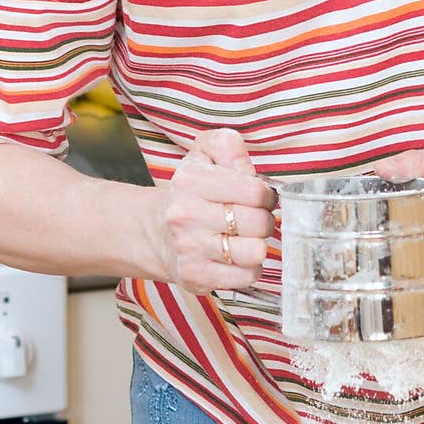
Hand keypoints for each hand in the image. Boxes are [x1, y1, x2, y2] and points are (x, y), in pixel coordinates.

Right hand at [157, 128, 276, 294]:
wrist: (156, 231)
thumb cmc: (191, 192)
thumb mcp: (204, 154)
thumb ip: (229, 147)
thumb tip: (249, 171)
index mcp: (191, 180)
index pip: (254, 191)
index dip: (266, 195)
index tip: (260, 197)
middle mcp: (186, 215)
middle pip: (258, 222)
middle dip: (265, 220)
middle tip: (255, 218)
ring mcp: (190, 248)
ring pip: (254, 252)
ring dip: (259, 245)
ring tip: (247, 238)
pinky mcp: (196, 276)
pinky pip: (246, 276)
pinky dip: (249, 268)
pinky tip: (237, 257)